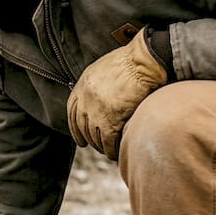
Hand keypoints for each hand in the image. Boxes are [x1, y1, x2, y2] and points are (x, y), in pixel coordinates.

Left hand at [66, 28, 168, 159]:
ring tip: (107, 151)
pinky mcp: (110, 120)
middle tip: (93, 146)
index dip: (75, 126)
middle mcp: (85, 99)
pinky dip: (111, 149)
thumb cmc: (131, 60)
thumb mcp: (104, 67)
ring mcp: (96, 111)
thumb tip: (102, 93)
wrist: (143, 62)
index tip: (80, 137)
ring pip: (94, 135)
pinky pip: (107, 141)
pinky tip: (114, 153)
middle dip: (87, 138)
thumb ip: (98, 82)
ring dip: (100, 145)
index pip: (72, 110)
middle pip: (82, 125)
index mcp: (82, 85)